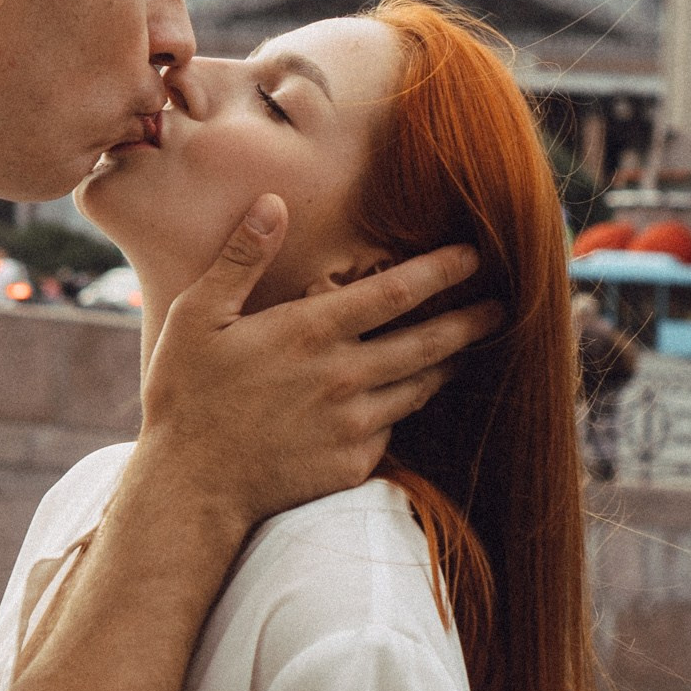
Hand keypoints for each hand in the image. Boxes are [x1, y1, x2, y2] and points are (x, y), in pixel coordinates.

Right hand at [130, 194, 499, 531]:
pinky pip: (392, 428)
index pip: (396, 292)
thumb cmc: (186, 395)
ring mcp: (354, 425)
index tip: (474, 254)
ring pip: (420, 387)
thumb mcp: (197, 315)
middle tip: (504, 305)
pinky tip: (411, 398)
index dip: (440, 270)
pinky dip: (404, 408)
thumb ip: (242, 258)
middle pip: (428, 342)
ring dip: (449, 364)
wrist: (190, 488)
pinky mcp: (353, 465)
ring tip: (470, 347)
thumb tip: (273, 202)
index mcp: (311, 332)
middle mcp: (344, 376)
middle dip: (471, 320)